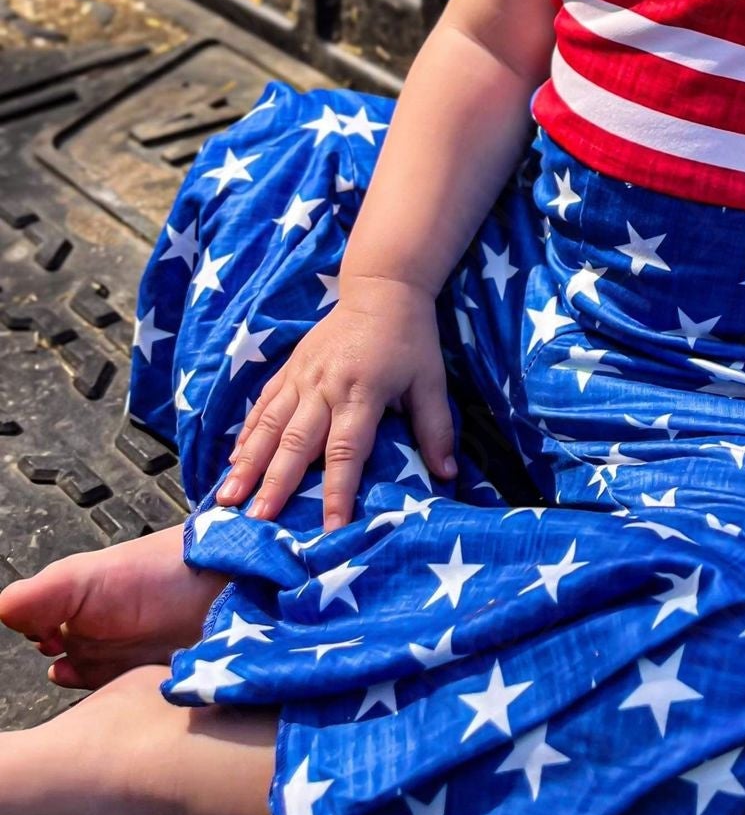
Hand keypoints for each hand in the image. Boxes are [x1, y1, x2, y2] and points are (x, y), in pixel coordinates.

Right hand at [215, 275, 456, 531]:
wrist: (381, 287)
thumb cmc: (410, 339)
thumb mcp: (431, 380)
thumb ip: (435, 428)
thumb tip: (448, 474)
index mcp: (361, 392)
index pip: (346, 450)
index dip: (338, 490)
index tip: (330, 527)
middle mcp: (324, 387)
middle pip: (295, 443)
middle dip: (275, 484)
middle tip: (256, 521)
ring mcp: (301, 377)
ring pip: (268, 425)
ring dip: (247, 463)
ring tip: (227, 497)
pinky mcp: (289, 368)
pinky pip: (263, 405)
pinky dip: (246, 433)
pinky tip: (233, 460)